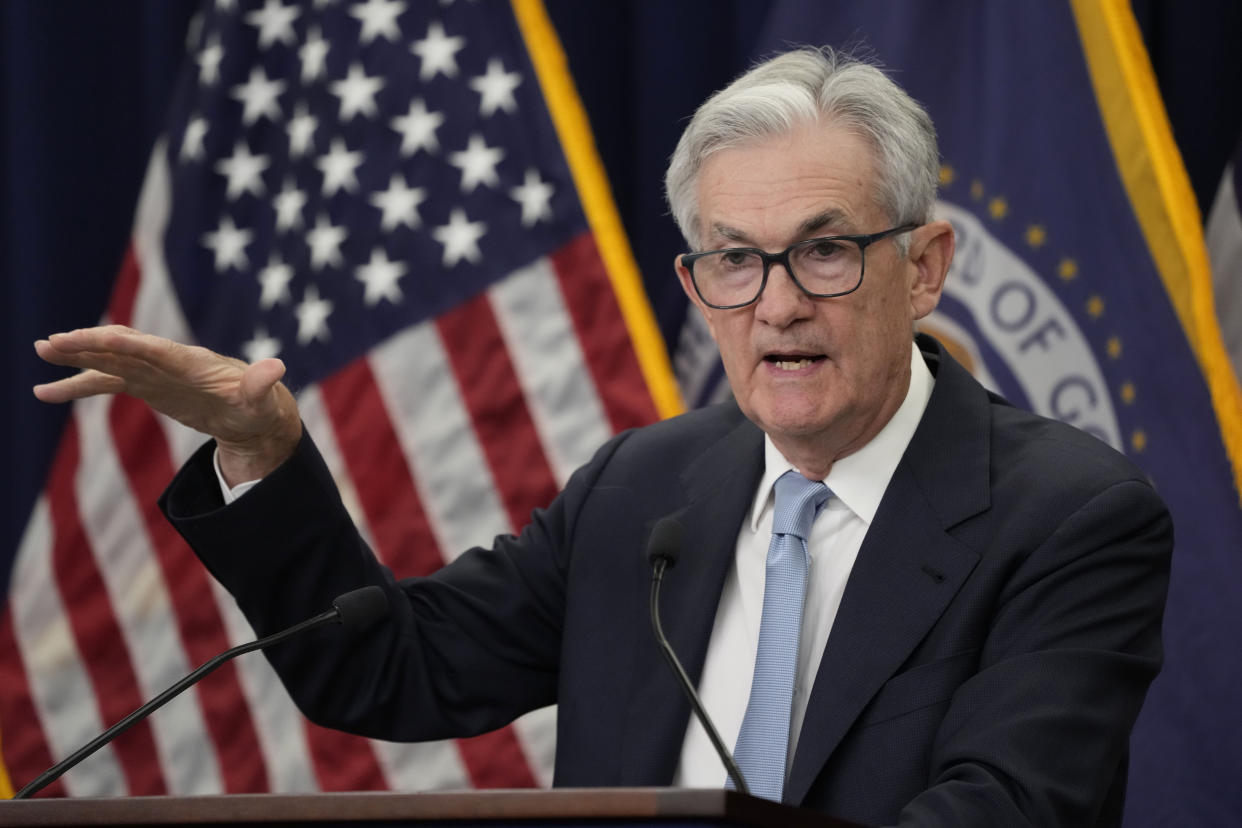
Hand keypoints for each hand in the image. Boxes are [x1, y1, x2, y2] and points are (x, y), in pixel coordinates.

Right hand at [34, 325, 301, 485]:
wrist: (253, 413)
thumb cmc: (259, 407)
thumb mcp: (263, 401)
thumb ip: (262, 385)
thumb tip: (277, 367)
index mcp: (193, 363)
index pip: (156, 350)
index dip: (129, 344)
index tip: (101, 338)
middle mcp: (168, 361)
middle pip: (123, 349)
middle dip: (90, 344)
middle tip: (52, 343)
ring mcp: (153, 372)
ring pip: (108, 361)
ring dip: (76, 357)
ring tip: (41, 351)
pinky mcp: (145, 385)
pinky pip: (104, 383)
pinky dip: (76, 385)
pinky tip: (44, 391)